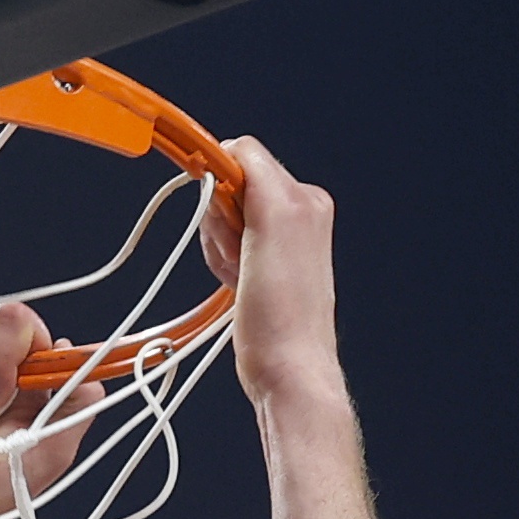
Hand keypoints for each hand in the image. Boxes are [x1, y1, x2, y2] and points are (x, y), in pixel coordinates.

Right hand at [216, 136, 341, 412]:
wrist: (286, 370)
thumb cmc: (281, 317)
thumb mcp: (271, 223)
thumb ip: (255, 175)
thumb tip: (231, 147)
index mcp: (303, 196)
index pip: (243, 154)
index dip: (218, 180)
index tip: (215, 213)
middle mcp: (299, 209)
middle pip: (229, 186)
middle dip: (219, 220)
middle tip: (237, 257)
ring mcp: (284, 236)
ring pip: (223, 216)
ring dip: (219, 244)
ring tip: (239, 275)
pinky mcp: (268, 260)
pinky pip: (228, 241)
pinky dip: (223, 260)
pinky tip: (238, 283)